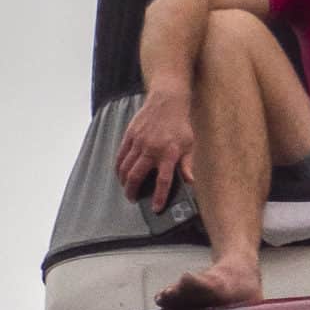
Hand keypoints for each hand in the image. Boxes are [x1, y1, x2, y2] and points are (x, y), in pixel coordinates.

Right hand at [115, 89, 195, 211]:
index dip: (159, 197)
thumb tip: (190, 183)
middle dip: (132, 192)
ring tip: (127, 188)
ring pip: (125, 168)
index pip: (163, 181)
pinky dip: (119, 167)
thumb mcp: (189, 145)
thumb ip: (187, 165)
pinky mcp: (130, 135)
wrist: (167, 101)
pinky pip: (120, 155)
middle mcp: (152, 149)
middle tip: (133, 199)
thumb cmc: (180, 124)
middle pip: (136, 176)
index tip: (156, 208)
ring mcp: (139, 142)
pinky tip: (121, 173)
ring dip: (124, 181)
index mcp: (168, 154)